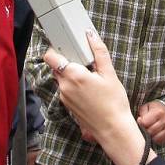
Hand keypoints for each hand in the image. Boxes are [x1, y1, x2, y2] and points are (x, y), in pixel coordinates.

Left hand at [45, 31, 147, 164]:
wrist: (113, 129)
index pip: (50, 57)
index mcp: (73, 75)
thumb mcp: (110, 74)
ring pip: (60, 78)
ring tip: (88, 74)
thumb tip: (91, 35)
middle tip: (83, 59)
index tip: (66, 45)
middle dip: (66, 60)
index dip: (55, 48)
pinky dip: (72, 84)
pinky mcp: (67, 105)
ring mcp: (64, 97)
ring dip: (69, 73)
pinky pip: (64, 89)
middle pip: (55, 66)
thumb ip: (99, 52)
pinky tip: (88, 87)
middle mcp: (64, 86)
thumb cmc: (113, 103)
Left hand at [137, 101, 164, 144]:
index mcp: (159, 112)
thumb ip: (142, 113)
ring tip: (151, 130)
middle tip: (146, 127)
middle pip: (150, 132)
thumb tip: (139, 121)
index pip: (145, 123)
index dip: (141, 123)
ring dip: (151, 136)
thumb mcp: (148, 106)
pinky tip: (157, 133)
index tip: (141, 121)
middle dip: (146, 130)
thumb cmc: (157, 109)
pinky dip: (158, 140)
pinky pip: (162, 142)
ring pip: (156, 139)